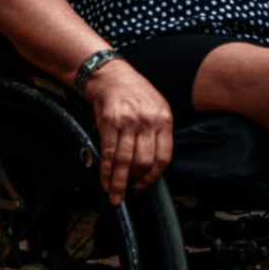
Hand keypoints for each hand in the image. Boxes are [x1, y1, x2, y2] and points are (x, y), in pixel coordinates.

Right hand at [83, 59, 172, 204]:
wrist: (111, 75)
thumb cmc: (134, 93)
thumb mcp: (156, 107)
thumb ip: (158, 132)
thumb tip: (150, 165)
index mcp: (164, 119)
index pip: (164, 157)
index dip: (153, 176)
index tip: (144, 185)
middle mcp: (148, 121)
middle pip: (144, 162)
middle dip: (135, 181)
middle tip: (128, 190)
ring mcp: (128, 121)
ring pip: (125, 161)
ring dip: (118, 183)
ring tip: (114, 194)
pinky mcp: (109, 122)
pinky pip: (108, 153)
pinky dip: (105, 171)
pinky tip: (104, 180)